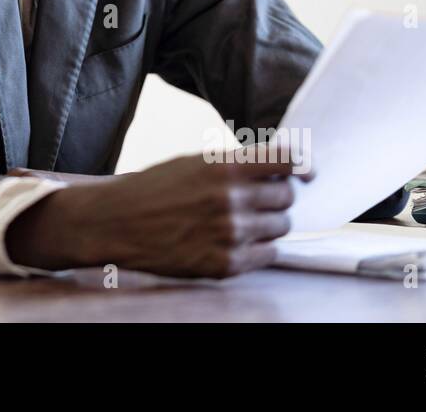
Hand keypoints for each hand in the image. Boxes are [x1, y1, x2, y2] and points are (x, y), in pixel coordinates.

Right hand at [5, 151, 307, 277]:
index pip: (286, 162)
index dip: (302, 165)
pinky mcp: (225, 264)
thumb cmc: (154, 188)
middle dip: (277, 196)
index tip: (308, 172)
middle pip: (286, 197)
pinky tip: (237, 239)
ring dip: (268, 223)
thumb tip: (280, 170)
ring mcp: (230, 235)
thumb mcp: (194, 162)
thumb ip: (237, 165)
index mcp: (224, 167)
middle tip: (258, 198)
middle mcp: (231, 200)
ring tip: (241, 220)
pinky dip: (259, 247)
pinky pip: (268, 255)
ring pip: (281, 227)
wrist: (116, 222)